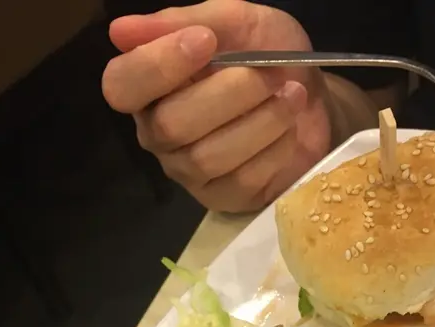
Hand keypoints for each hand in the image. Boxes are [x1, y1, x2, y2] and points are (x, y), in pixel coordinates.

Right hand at [102, 1, 331, 212]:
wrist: (313, 97)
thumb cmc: (267, 57)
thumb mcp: (234, 22)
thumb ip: (183, 21)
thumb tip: (121, 31)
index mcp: (149, 86)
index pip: (122, 86)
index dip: (158, 65)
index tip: (206, 40)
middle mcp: (159, 133)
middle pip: (169, 125)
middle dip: (229, 94)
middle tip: (270, 73)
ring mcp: (189, 171)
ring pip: (207, 157)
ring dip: (260, 121)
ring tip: (291, 96)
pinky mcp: (223, 197)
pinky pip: (241, 179)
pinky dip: (275, 149)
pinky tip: (290, 129)